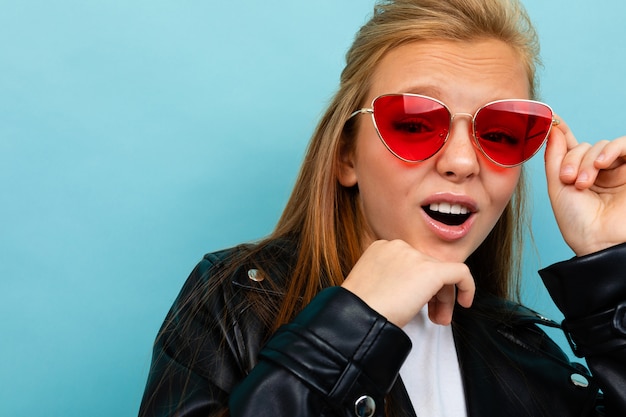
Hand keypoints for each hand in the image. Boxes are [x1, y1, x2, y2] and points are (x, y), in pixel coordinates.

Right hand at [341, 240, 474, 327]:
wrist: (357, 317)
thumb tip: (409, 291)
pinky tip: (465, 302)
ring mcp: (414, 257)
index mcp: (381, 248)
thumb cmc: (359, 310)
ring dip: (444, 297)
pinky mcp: (431, 270)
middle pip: (427, 267)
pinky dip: (467, 287)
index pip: (411, 262)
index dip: (418, 286)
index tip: (417, 304)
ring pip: (441, 273)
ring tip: (439, 319)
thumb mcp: (371, 286)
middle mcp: (398, 246)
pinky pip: (461, 273)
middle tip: (433, 315)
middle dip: (433, 293)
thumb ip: (390, 280)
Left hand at [544, 119, 625, 255]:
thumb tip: (554, 129)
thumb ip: (555, 157)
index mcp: (578, 175)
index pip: (571, 147)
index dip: (562, 132)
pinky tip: (601, 165)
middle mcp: (599, 172)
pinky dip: (611, 149)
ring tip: (582, 181)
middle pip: (584, 147)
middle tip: (568, 180)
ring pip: (602, 146)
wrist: (599, 243)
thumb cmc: (578, 223)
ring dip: (588, 159)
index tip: (551, 119)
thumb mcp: (557, 188)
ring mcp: (618, 171)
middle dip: (573, 160)